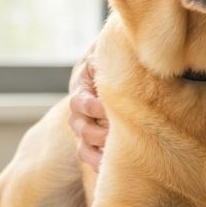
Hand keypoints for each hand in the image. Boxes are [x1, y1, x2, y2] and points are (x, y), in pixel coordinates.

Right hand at [67, 49, 108, 170]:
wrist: (105, 70)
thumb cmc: (111, 59)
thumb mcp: (107, 52)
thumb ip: (109, 50)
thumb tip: (126, 37)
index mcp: (82, 87)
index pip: (83, 101)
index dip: (95, 107)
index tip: (108, 110)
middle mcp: (79, 109)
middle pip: (81, 127)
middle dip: (98, 132)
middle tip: (116, 137)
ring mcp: (83, 126)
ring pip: (83, 144)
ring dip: (98, 151)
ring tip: (114, 156)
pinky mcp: (89, 139)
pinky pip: (87, 155)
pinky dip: (97, 162)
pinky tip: (110, 169)